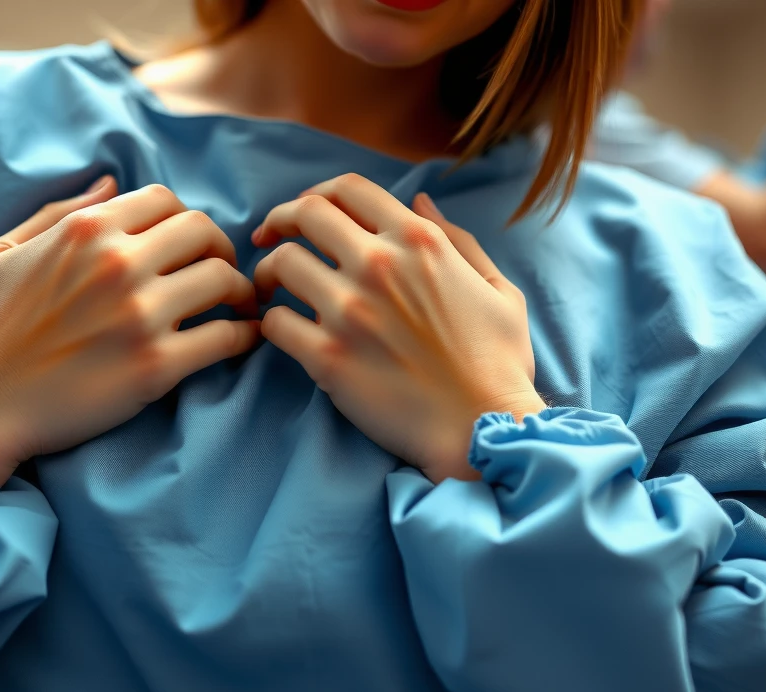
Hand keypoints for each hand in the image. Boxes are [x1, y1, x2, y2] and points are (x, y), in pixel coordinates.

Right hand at [0, 179, 260, 486]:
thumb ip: (57, 213)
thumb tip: (109, 180)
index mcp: (85, 230)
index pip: (165, 200)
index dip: (182, 220)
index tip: (187, 245)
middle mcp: (119, 263)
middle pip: (204, 230)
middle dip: (219, 248)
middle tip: (220, 273)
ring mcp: (140, 315)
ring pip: (223, 279)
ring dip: (238, 292)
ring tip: (237, 308)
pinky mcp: (155, 367)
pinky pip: (225, 338)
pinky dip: (242, 337)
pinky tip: (240, 342)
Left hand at [252, 173, 544, 483]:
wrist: (481, 429)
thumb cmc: (497, 365)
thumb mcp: (497, 289)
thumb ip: (457, 240)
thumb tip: (420, 200)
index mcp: (419, 242)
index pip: (349, 189)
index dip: (318, 194)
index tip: (304, 213)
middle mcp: (380, 266)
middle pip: (304, 214)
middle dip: (280, 221)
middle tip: (268, 240)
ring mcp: (349, 311)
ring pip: (281, 264)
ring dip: (268, 272)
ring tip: (269, 289)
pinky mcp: (327, 357)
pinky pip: (276, 322)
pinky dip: (269, 323)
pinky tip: (278, 330)